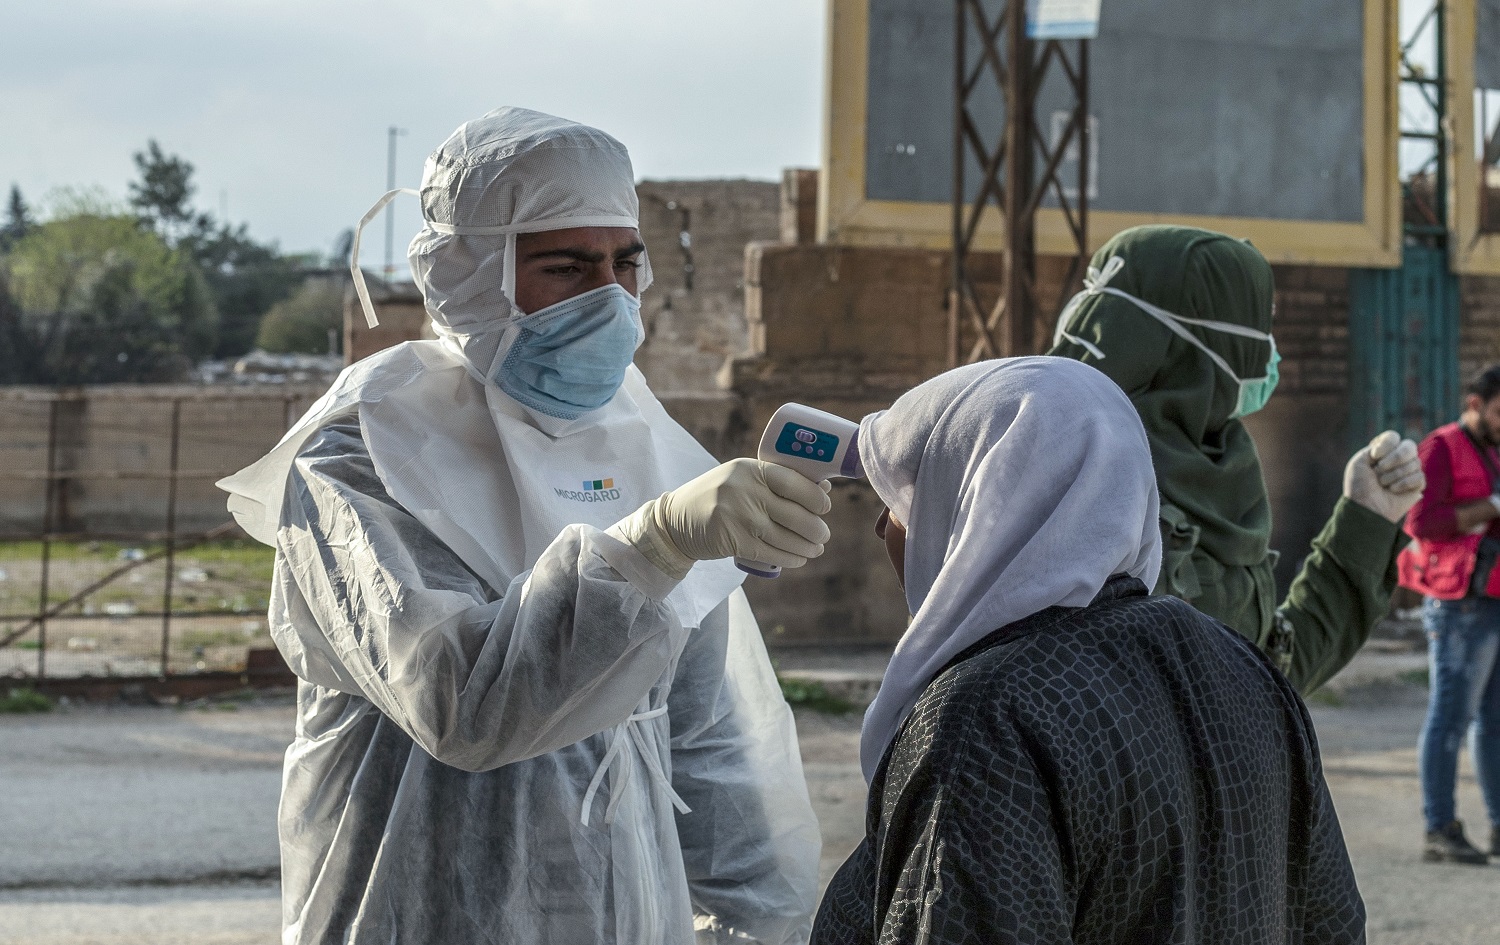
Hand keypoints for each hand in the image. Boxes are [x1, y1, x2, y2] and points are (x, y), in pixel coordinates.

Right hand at [612, 460, 832, 577]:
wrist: (675, 521)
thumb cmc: (717, 498)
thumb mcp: (742, 479)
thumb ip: (777, 480)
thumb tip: (823, 487)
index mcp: (750, 469)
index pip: (792, 480)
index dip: (815, 496)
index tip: (825, 506)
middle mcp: (744, 490)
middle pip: (793, 513)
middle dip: (816, 528)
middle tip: (824, 534)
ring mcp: (738, 516)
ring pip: (785, 537)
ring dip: (807, 546)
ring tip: (816, 549)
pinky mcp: (733, 541)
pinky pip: (771, 553)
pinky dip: (790, 558)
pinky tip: (799, 559)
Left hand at [1343, 430, 1424, 522]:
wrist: (1365, 507)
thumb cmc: (1359, 486)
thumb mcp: (1359, 462)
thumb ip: (1375, 448)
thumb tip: (1395, 445)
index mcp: (1383, 452)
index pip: (1393, 437)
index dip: (1386, 445)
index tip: (1375, 456)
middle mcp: (1398, 458)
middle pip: (1409, 446)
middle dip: (1394, 458)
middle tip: (1379, 471)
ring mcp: (1409, 471)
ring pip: (1415, 462)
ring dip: (1394, 475)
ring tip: (1383, 484)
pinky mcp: (1418, 484)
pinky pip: (1419, 477)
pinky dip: (1404, 484)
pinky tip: (1393, 490)